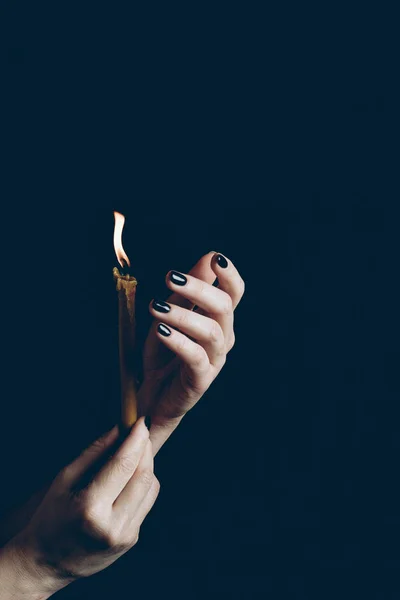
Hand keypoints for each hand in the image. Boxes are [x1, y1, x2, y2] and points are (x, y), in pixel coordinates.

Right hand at [0, 419, 158, 597]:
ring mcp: (125, 535)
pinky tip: (127, 478)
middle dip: (145, 448)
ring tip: (130, 454)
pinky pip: (147, 501)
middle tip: (140, 431)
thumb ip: (94, 452)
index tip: (142, 421)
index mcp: (91, 509)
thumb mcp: (64, 479)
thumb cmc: (51, 517)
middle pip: (143, 475)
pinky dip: (142, 483)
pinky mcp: (132, 538)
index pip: (123, 465)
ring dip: (146, 464)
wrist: (48, 562)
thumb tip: (120, 428)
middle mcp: (112, 525)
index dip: (136, 439)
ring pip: (151, 487)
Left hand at [139, 252, 244, 453]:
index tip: (215, 257)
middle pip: (224, 307)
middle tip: (169, 276)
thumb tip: (207, 257)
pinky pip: (195, 357)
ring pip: (211, 331)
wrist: (151, 397)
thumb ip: (184, 290)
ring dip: (183, 315)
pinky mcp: (202, 380)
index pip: (234, 293)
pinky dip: (178, 340)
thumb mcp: (168, 315)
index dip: (229, 275)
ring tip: (156, 307)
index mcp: (218, 320)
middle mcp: (222, 338)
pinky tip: (161, 330)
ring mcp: (215, 360)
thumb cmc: (162, 353)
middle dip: (199, 288)